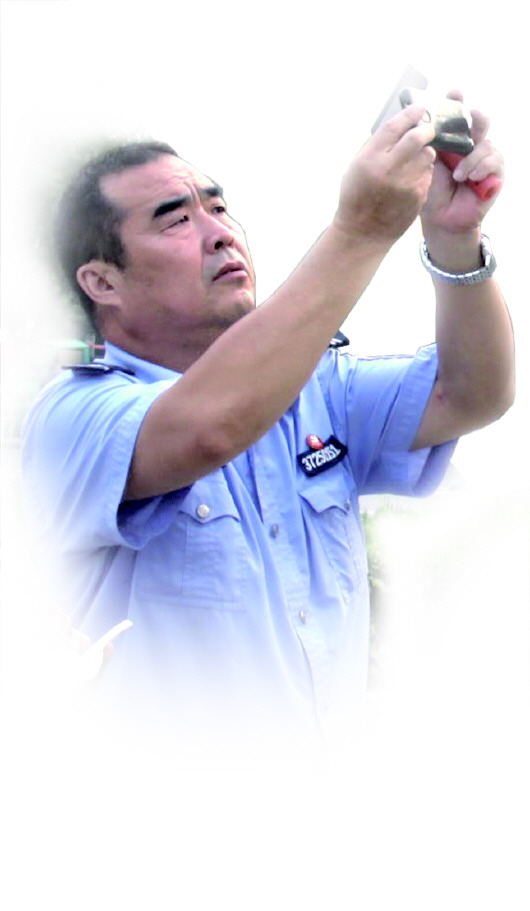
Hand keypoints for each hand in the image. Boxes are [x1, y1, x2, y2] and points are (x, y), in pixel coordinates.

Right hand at [334, 104, 435, 243]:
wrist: (363, 233)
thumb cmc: (356, 198)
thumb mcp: (356, 168)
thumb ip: (375, 147)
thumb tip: (399, 125)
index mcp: (369, 160)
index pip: (394, 128)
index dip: (409, 114)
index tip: (419, 108)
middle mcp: (389, 170)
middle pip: (417, 138)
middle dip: (425, 129)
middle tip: (427, 128)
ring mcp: (406, 184)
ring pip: (427, 155)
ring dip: (425, 151)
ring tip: (416, 157)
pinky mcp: (418, 196)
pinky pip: (427, 173)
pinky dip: (424, 170)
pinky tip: (413, 177)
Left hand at [421, 91, 503, 235]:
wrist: (442, 219)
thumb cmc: (433, 192)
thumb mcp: (428, 166)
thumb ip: (429, 145)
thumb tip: (420, 122)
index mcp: (453, 141)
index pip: (457, 116)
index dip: (457, 103)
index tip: (455, 93)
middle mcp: (471, 145)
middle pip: (479, 122)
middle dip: (476, 118)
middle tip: (472, 115)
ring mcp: (485, 157)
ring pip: (485, 144)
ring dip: (471, 159)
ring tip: (458, 176)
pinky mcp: (496, 172)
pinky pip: (494, 160)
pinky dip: (480, 168)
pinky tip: (470, 178)